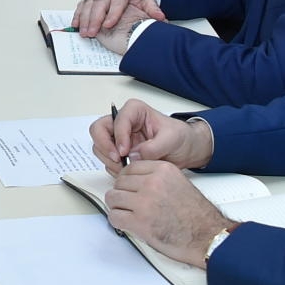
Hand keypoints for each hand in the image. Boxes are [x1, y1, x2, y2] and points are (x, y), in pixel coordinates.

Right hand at [73, 0, 166, 49]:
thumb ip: (153, 10)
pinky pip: (82, 5)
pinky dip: (78, 15)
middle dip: (94, 19)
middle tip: (92, 32)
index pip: (117, 1)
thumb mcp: (147, 2)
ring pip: (89, 4)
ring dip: (84, 19)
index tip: (108, 25)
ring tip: (83, 32)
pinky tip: (76, 25)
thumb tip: (161, 18)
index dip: (112, 13)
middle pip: (100, 3)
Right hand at [91, 99, 211, 169]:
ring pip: (99, 146)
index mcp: (135, 111)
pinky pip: (107, 160)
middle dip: (105, 147)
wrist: (186, 150)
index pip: (117, 121)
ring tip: (126, 169)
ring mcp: (119, 138)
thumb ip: (154, 147)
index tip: (124, 152)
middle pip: (99, 130)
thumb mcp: (171, 139)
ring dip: (109, 159)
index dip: (118, 137)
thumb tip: (135, 155)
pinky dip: (113, 168)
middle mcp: (123, 122)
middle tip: (117, 160)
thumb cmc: (180, 137)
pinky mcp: (120, 152)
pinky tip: (128, 172)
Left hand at [103, 161, 234, 267]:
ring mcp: (144, 202)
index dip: (126, 180)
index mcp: (163, 170)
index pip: (130, 168)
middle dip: (121, 193)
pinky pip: (114, 217)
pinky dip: (118, 221)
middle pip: (119, 182)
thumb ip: (158, 179)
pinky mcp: (139, 222)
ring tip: (127, 213)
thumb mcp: (179, 184)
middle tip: (127, 203)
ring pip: (113, 198)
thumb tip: (135, 182)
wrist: (208, 237)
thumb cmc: (198, 216)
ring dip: (117, 207)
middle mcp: (152, 182)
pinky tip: (127, 224)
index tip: (127, 187)